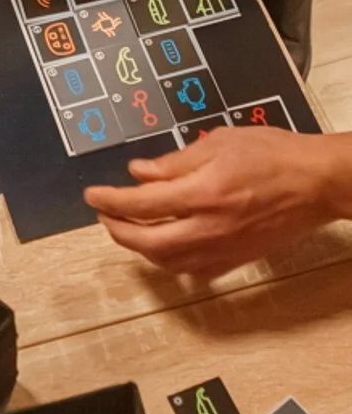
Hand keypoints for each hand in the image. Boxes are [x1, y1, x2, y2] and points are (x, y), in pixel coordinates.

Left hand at [84, 127, 349, 275]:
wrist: (319, 183)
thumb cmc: (276, 156)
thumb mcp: (221, 143)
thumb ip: (175, 162)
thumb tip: (138, 173)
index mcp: (204, 194)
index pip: (141, 204)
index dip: (109, 201)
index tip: (93, 196)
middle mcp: (210, 227)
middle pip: (146, 242)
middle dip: (117, 230)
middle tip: (105, 215)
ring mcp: (224, 248)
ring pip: (166, 262)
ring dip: (140, 248)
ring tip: (130, 228)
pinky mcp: (236, 260)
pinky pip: (192, 270)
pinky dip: (169, 260)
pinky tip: (163, 245)